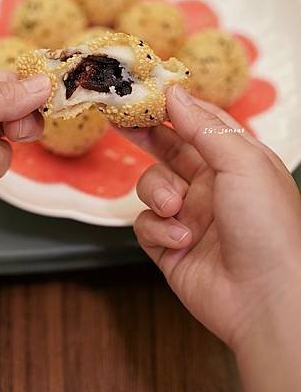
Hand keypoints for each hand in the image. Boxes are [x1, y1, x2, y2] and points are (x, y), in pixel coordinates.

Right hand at [126, 85, 300, 391]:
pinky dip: (159, 229)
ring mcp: (191, 216)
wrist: (266, 299)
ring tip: (174, 208)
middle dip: (147, 135)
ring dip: (157, 193)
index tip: (146, 92)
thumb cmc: (268, 226)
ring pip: (152, 186)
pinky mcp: (171, 246)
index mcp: (237, 161)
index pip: (200, 123)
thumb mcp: (242, 161)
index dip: (174, 107)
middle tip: (122, 120)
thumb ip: (203, 126)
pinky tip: (182, 240)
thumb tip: (175, 92)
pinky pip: (146, 224)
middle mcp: (213, 186)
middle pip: (170, 150)